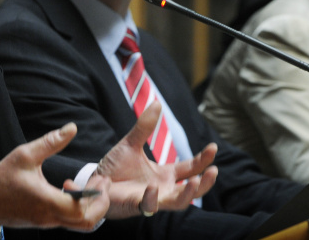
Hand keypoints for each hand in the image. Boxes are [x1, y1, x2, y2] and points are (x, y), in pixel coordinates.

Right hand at [0, 123, 109, 230]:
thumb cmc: (2, 177)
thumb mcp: (26, 154)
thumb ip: (51, 142)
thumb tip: (72, 128)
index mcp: (47, 202)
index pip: (83, 211)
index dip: (98, 197)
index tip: (102, 180)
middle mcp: (48, 217)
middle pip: (86, 223)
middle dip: (100, 204)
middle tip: (102, 184)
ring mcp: (45, 222)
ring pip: (77, 224)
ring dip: (89, 206)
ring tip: (91, 185)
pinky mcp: (42, 222)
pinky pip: (66, 221)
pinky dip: (76, 208)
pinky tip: (71, 189)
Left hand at [92, 102, 217, 218]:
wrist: (94, 183)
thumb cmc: (114, 168)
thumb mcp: (130, 144)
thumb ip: (144, 127)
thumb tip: (157, 103)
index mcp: (164, 175)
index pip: (190, 168)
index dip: (203, 160)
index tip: (213, 147)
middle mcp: (163, 188)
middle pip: (192, 191)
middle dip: (205, 183)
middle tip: (214, 171)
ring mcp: (152, 199)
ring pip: (177, 203)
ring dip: (188, 194)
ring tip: (195, 181)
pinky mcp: (136, 206)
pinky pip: (149, 206)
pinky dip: (152, 198)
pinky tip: (152, 187)